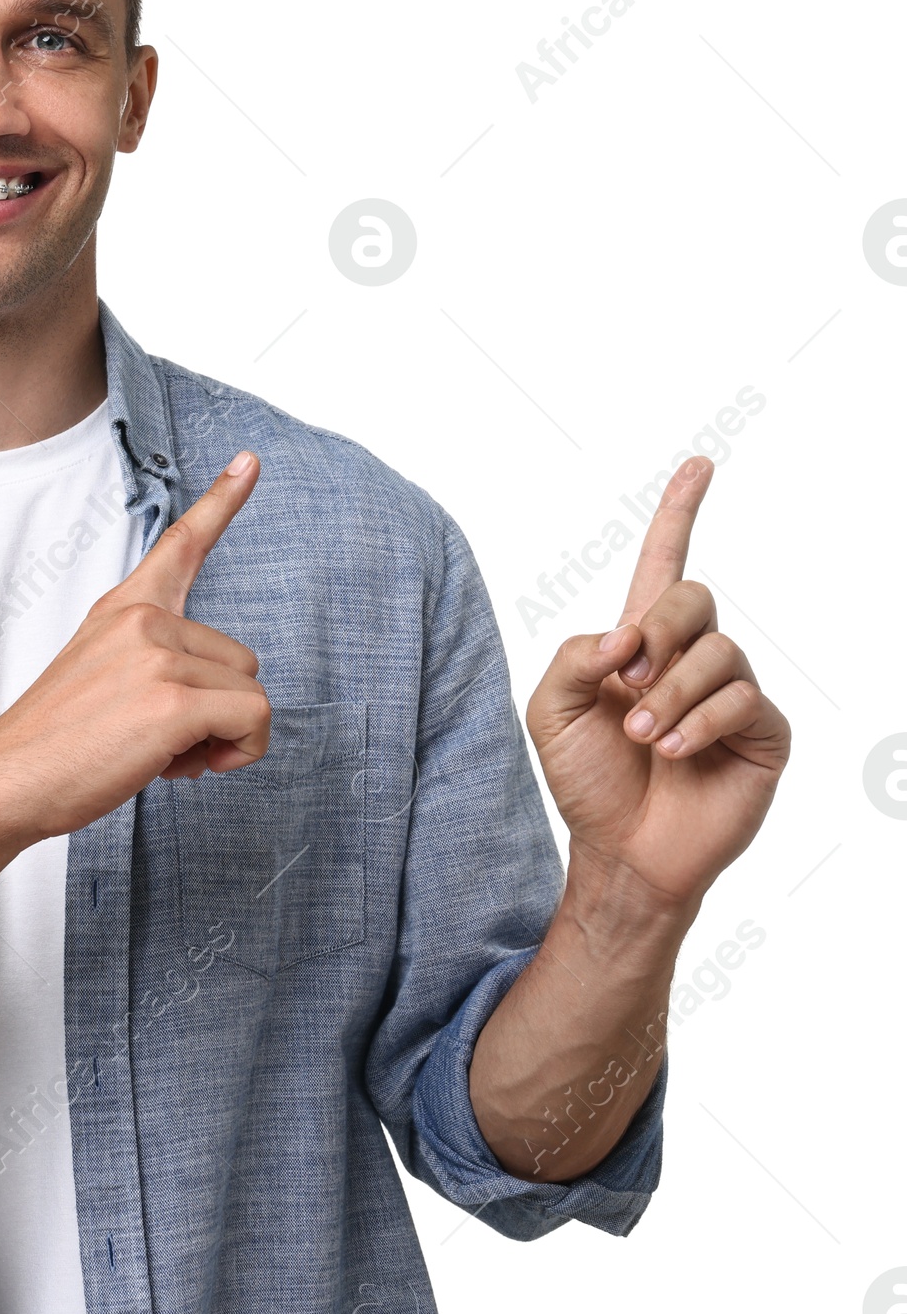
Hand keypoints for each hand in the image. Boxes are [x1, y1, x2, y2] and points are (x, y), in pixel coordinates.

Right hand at [0, 451, 271, 843]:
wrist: (6, 782)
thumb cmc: (53, 745)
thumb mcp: (99, 678)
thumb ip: (153, 667)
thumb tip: (215, 707)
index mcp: (123, 610)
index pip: (181, 544)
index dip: (223, 501)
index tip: (249, 461)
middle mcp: (143, 621)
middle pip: (242, 661)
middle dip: (218, 713)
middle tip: (162, 742)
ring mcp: (159, 654)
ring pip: (250, 695)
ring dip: (225, 739)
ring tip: (163, 755)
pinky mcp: (174, 698)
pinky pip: (252, 720)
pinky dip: (240, 753)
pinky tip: (184, 767)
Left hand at [525, 456, 790, 912]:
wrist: (619, 848)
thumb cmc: (587, 779)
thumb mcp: (551, 709)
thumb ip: (574, 655)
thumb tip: (626, 633)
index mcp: (640, 642)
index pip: (663, 563)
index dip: (680, 513)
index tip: (699, 465)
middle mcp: (691, 658)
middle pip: (692, 596)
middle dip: (655, 634)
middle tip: (624, 684)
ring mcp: (731, 693)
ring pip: (717, 652)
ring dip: (669, 694)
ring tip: (644, 739)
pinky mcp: (762, 734)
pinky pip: (744, 700)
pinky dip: (700, 722)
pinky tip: (673, 753)